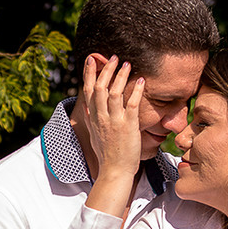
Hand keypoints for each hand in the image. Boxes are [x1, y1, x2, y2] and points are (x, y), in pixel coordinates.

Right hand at [82, 54, 141, 181]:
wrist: (114, 171)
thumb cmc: (106, 155)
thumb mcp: (93, 135)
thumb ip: (90, 120)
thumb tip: (86, 108)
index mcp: (93, 118)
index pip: (87, 91)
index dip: (88, 73)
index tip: (91, 59)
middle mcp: (101, 117)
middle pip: (99, 87)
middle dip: (106, 70)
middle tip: (113, 57)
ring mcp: (114, 121)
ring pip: (114, 93)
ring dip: (120, 76)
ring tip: (127, 63)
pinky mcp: (128, 126)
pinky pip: (131, 104)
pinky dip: (136, 90)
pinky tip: (141, 80)